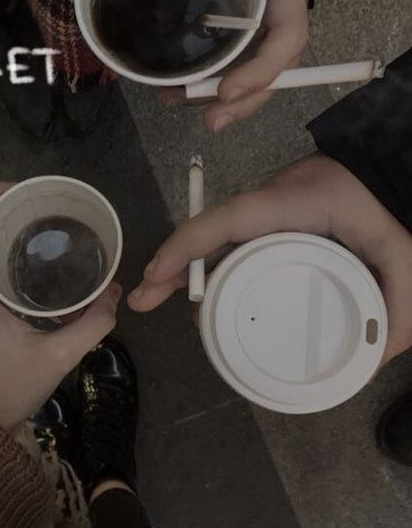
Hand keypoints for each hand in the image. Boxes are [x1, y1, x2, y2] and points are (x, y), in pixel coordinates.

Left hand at [0, 183, 121, 430]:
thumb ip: (92, 325)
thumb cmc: (7, 389)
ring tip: (43, 224)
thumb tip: (114, 295)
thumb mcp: (57, 358)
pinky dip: (2, 251)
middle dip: (6, 207)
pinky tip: (33, 259)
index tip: (23, 189)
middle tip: (45, 205)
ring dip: (4, 229)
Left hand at [87, 0, 309, 130]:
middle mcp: (278, 1)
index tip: (226, 91)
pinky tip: (181, 90)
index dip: (263, 71)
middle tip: (210, 122)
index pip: (290, 34)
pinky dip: (215, 80)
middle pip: (276, 65)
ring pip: (255, 68)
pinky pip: (238, 58)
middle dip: (245, 99)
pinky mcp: (242, 21)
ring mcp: (262, 14)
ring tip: (178, 103)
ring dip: (224, 97)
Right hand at [128, 155, 411, 364]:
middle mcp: (264, 207)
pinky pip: (225, 243)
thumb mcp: (401, 251)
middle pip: (207, 235)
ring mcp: (260, 215)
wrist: (378, 170)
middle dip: (170, 266)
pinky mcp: (263, 225)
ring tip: (155, 300)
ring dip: (179, 267)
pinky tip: (193, 291)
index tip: (156, 274)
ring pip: (211, 240)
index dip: (187, 245)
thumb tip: (378, 357)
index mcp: (289, 205)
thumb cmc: (383, 203)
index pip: (226, 221)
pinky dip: (201, 263)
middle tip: (142, 302)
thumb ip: (399, 302)